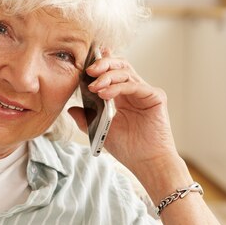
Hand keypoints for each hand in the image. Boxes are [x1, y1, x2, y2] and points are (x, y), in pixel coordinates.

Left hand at [68, 51, 180, 178]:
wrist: (146, 163)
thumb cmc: (128, 148)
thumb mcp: (100, 131)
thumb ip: (86, 119)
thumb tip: (70, 109)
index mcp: (122, 95)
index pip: (112, 72)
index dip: (100, 63)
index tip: (85, 61)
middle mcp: (134, 90)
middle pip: (120, 66)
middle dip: (103, 64)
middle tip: (88, 70)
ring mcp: (145, 92)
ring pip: (126, 73)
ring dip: (107, 77)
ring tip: (94, 87)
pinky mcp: (155, 97)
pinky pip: (135, 86)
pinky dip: (118, 87)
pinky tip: (105, 94)